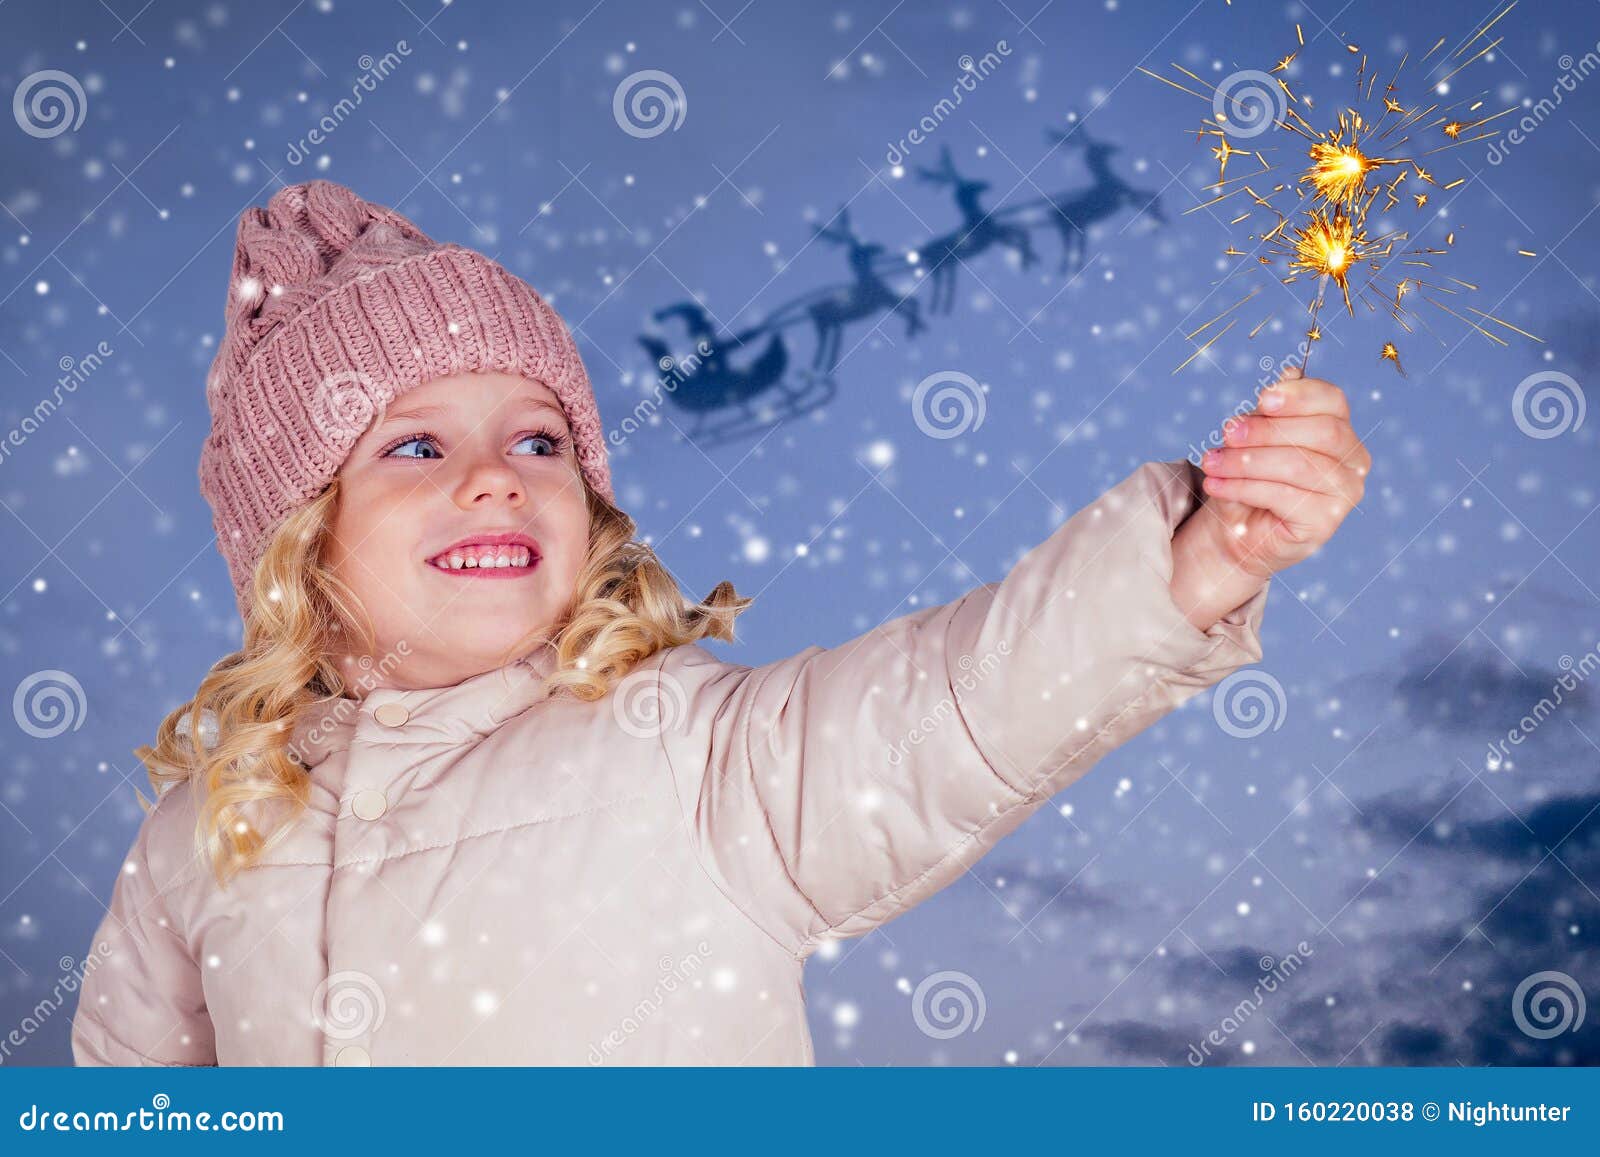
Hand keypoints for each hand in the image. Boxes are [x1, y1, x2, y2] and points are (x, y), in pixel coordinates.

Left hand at [1195, 366, 1369, 580]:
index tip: (1262, 399)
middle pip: (1320, 431)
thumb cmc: (1250, 477)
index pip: (1332, 400)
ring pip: (1298, 465)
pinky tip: (1217, 486)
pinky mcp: (1326, 521)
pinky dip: (1243, 487)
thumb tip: (1289, 372)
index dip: (1298, 395)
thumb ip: (1272, 411)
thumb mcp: (1254, 438)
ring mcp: (1345, 492)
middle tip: (1227, 433)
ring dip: (1246, 462)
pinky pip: (1283, 496)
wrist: (1238, 529)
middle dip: (1266, 430)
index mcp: (1340, 428)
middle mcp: (1353, 459)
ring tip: (1211, 463)